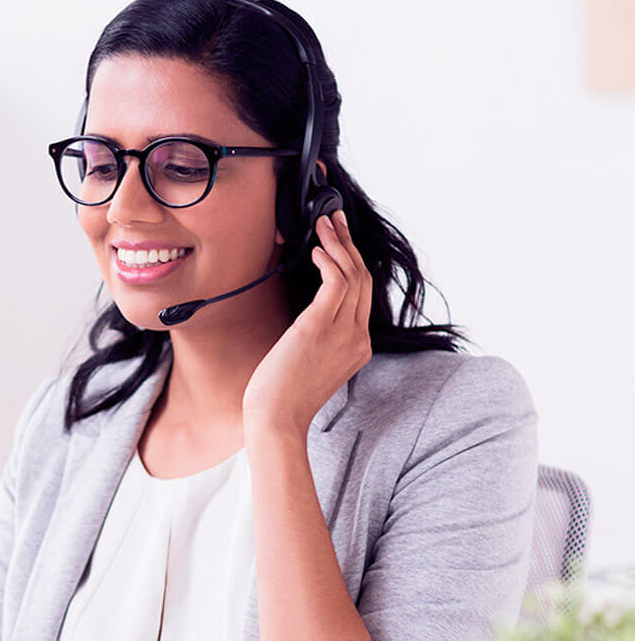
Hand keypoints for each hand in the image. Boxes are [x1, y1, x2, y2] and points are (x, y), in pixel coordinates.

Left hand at [243, 209, 372, 434]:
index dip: (353, 262)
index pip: (363, 295)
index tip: (341, 240)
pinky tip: (315, 249)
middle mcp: (358, 338)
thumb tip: (308, 318)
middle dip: (350, 244)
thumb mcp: (309, 363)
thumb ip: (318, 339)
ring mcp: (344, 333)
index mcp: (358, 346)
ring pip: (352, 275)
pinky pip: (335, 282)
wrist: (276, 420)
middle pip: (363, 278)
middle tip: (336, 220)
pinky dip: (328, 260)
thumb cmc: (283, 395)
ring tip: (324, 224)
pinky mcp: (320, 327)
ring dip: (338, 244)